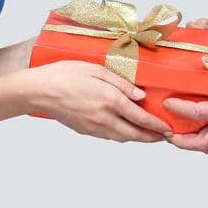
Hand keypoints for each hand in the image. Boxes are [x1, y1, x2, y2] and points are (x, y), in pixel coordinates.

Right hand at [26, 61, 170, 142]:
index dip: (157, 125)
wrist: (39, 91)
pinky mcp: (85, 131)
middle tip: (163, 137)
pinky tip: (124, 129)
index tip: (168, 129)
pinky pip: (108, 136)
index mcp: (110, 100)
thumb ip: (121, 83)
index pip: (141, 118)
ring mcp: (94, 127)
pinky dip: (121, 135)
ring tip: (147, 134)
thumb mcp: (96, 69)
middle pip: (134, 134)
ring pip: (122, 138)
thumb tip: (139, 95)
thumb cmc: (64, 74)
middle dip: (151, 137)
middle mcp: (104, 118)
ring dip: (137, 137)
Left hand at [165, 55, 207, 153]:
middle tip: (168, 133)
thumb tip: (205, 60)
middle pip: (202, 144)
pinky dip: (206, 139)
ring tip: (180, 134)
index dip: (180, 109)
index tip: (168, 104)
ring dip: (193, 143)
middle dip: (182, 142)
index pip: (200, 114)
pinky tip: (200, 128)